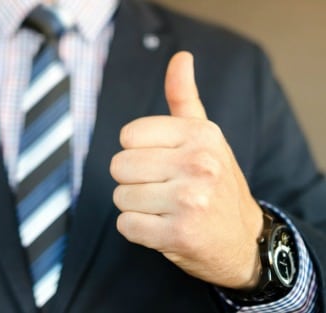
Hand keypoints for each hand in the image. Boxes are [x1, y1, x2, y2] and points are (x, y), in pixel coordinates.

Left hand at [110, 51, 263, 289]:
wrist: (243, 239)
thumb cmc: (216, 182)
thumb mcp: (205, 136)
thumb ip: (184, 97)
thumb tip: (180, 57)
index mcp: (201, 134)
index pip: (128, 135)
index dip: (137, 151)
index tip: (162, 162)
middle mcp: (198, 164)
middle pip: (119, 166)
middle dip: (133, 180)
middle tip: (163, 189)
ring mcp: (190, 201)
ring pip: (120, 196)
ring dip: (135, 206)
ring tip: (165, 208)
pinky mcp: (178, 235)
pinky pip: (126, 225)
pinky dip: (137, 230)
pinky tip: (163, 228)